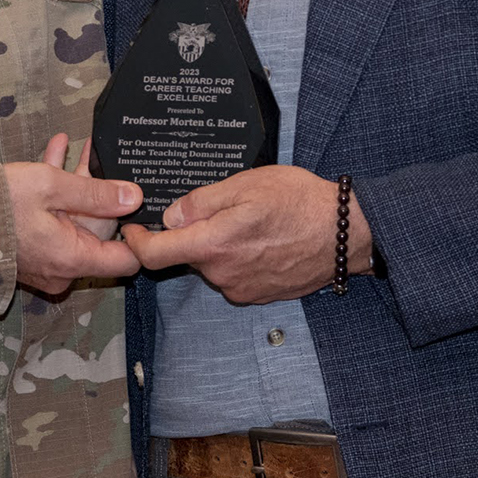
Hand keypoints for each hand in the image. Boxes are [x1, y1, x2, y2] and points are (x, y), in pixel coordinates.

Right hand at [7, 134, 141, 297]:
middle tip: (97, 156)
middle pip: (97, 234)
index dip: (136, 231)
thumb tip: (135, 197)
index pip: (127, 260)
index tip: (135, 201)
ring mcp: (44, 264)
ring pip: (72, 223)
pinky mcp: (28, 254)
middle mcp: (61, 270)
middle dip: (97, 193)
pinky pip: (51, 226)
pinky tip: (54, 154)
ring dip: (74, 188)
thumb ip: (96, 192)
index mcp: (73, 259)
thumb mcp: (52, 186)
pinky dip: (53, 198)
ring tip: (75, 147)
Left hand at [120, 166, 371, 304]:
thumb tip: (170, 216)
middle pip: (186, 256)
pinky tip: (262, 238)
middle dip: (193, 233)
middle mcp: (223, 274)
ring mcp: (242, 288)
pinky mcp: (259, 293)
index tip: (132, 229)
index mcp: (214, 245)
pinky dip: (239, 257)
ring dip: (218, 245)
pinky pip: (234, 274)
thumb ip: (202, 202)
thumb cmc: (299, 201)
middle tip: (219, 206)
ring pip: (212, 264)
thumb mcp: (247, 183)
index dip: (137, 242)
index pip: (156, 255)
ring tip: (249, 219)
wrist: (345, 234)